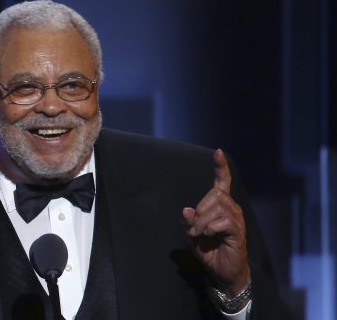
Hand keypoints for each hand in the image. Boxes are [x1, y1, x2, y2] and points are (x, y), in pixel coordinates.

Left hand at [182, 149, 250, 296]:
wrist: (223, 273)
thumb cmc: (209, 251)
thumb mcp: (192, 235)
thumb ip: (188, 222)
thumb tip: (186, 210)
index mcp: (221, 205)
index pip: (222, 182)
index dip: (220, 167)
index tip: (218, 152)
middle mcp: (232, 208)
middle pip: (214, 195)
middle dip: (198, 211)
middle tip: (194, 230)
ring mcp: (237, 219)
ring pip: (217, 208)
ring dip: (202, 222)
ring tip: (199, 235)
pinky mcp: (238, 231)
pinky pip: (222, 221)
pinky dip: (210, 228)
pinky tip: (208, 236)